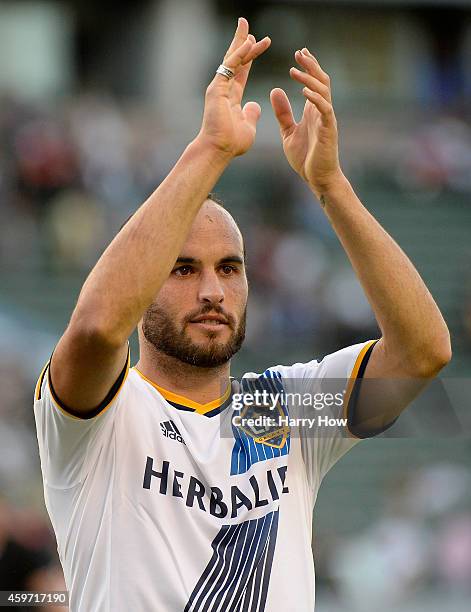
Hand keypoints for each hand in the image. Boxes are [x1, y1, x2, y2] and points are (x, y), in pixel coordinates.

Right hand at [197, 18, 270, 157]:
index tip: (258, 42)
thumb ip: (251, 114)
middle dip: (240, 41)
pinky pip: (230, 66)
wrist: (218, 150)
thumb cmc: (231, 143)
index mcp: (231, 96)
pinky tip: (249, 42)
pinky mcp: (217, 88)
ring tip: (247, 26)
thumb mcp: (248, 126)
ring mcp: (219, 87)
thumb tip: (255, 105)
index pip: (242, 70)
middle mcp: (223, 88)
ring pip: (232, 59)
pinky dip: (239, 53)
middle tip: (245, 23)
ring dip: (240, 42)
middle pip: (234, 59)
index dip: (250, 56)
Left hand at [270, 48, 343, 196]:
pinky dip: (315, 99)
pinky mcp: (328, 130)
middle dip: (310, 65)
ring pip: (323, 91)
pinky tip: (304, 91)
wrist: (318, 179)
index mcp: (313, 110)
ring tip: (295, 70)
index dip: (307, 67)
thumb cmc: (306, 157)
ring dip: (310, 79)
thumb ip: (283, 112)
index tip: (297, 53)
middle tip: (299, 52)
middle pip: (320, 81)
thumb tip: (275, 90)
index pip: (313, 82)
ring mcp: (327, 119)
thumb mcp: (288, 132)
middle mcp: (322, 111)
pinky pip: (324, 110)